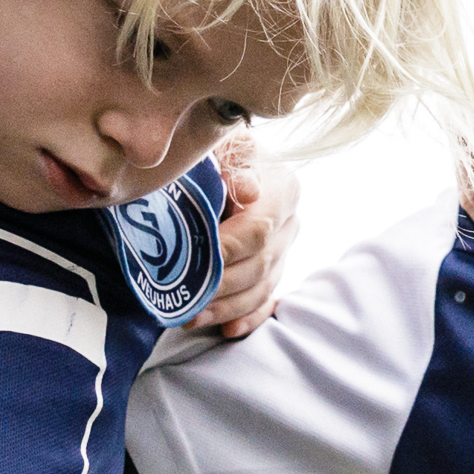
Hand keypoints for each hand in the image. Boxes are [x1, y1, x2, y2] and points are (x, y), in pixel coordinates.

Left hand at [199, 136, 296, 338]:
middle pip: (260, 265)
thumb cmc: (214, 148)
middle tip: (183, 300)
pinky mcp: (274, 269)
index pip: (257, 229)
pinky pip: (266, 300)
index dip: (225, 250)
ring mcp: (285, 249)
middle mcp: (290, 222)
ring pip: (261, 288)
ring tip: (189, 317)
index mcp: (282, 188)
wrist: (221, 157)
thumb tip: (246, 191)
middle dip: (220, 287)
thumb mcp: (221, 144)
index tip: (192, 262)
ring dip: (226, 307)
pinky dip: (248, 318)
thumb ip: (231, 162)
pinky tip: (226, 330)